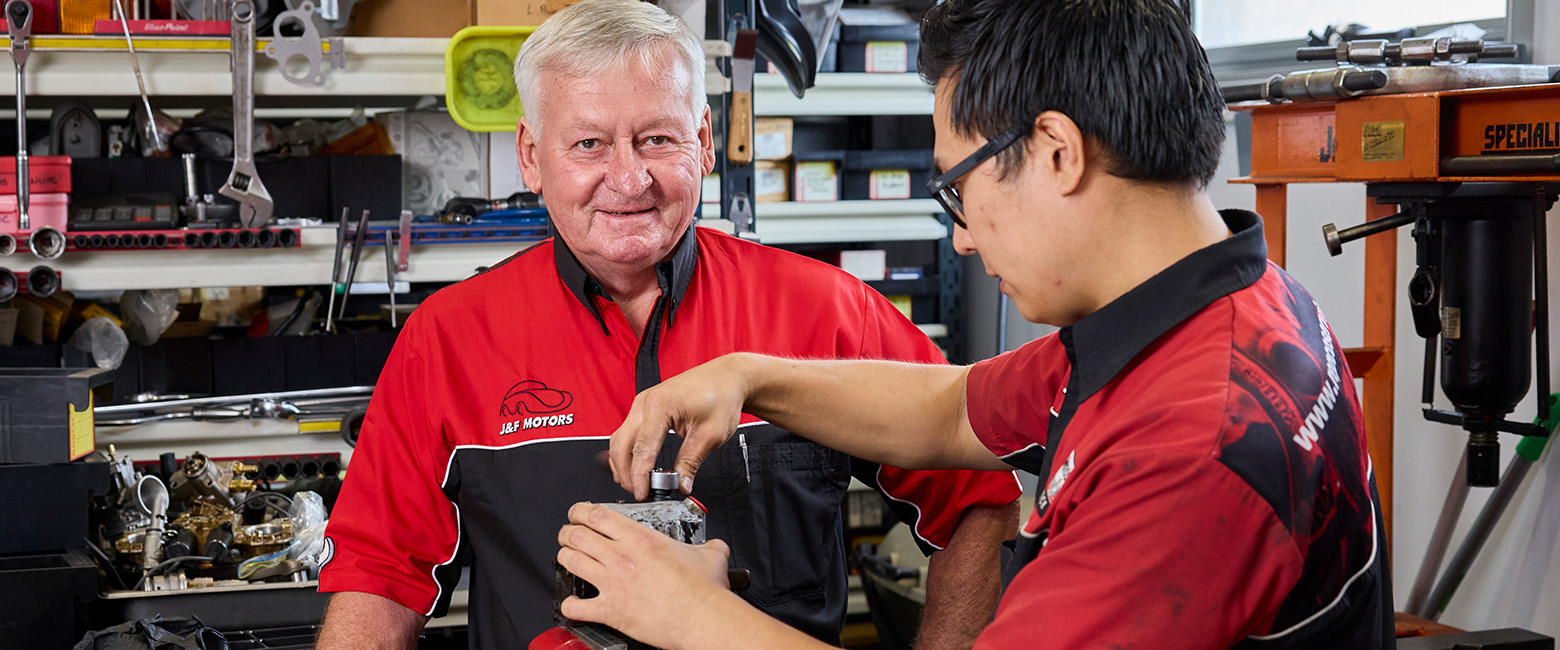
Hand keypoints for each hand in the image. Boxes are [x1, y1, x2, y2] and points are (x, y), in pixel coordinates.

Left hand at [556, 503, 732, 648]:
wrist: (702, 618)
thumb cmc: (704, 590)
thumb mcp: (710, 554)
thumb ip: (708, 545)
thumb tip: (714, 546)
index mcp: (641, 539)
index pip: (597, 515)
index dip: (580, 511)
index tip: (578, 513)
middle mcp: (622, 557)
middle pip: (577, 535)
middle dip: (567, 532)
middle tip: (569, 534)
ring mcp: (613, 583)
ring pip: (571, 562)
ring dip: (564, 558)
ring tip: (567, 558)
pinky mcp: (611, 610)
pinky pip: (577, 607)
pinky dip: (570, 605)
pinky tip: (573, 604)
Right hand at [609, 354, 747, 499]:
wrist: (727, 377)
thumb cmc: (721, 396)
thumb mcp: (711, 435)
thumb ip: (691, 462)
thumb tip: (680, 485)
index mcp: (660, 406)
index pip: (642, 449)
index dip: (639, 476)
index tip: (642, 494)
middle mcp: (645, 402)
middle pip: (621, 445)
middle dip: (626, 474)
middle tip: (640, 493)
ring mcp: (642, 403)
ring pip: (619, 440)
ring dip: (623, 464)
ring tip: (638, 484)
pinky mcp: (644, 407)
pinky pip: (626, 433)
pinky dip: (627, 452)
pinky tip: (636, 466)